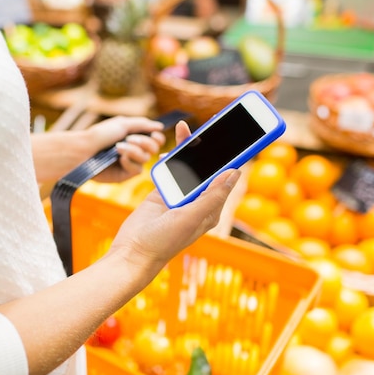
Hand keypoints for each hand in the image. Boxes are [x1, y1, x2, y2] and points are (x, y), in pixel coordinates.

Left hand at [86, 116, 165, 182]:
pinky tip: (119, 158)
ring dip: (134, 150)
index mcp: (134, 137)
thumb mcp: (122, 124)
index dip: (157, 137)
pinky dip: (129, 161)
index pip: (155, 139)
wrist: (84, 150)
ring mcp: (130, 163)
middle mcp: (134, 151)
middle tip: (130, 138)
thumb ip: (142, 124)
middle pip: (154, 149)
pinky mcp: (125, 175)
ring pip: (146, 159)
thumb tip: (160, 126)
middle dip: (145, 142)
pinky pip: (137, 169)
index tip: (154, 134)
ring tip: (119, 147)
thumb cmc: (100, 135)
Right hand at [107, 121, 240, 277]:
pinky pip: (171, 170)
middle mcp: (198, 201)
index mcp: (211, 208)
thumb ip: (212, 195)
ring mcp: (180, 195)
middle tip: (213, 123)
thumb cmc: (163, 242)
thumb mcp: (191, 218)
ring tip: (186, 129)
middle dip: (210, 147)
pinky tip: (171, 147)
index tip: (241, 138)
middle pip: (208, 168)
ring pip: (188, 166)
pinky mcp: (163, 192)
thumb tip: (234, 172)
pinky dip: (171, 158)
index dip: (234, 157)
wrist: (132, 251)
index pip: (226, 177)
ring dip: (188, 148)